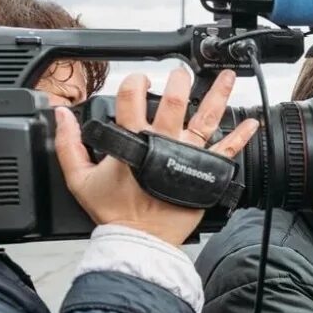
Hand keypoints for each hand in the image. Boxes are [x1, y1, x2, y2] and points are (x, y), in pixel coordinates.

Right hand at [54, 68, 258, 246]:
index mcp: (133, 141)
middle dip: (179, 81)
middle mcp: (164, 142)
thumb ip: (68, 144)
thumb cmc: (114, 212)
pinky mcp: (206, 173)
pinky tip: (252, 122)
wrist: (140, 240)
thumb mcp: (79, 178)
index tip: (138, 78)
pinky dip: (242, 136)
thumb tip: (61, 115)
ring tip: (226, 77)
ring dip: (217, 95)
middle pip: (174, 102)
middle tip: (181, 72)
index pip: (132, 97)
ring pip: (206, 118)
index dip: (134, 81)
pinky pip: (227, 150)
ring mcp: (188, 156)